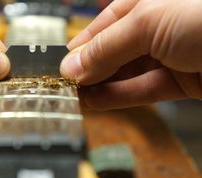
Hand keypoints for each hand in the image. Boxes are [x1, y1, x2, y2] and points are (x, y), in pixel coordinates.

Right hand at [61, 0, 201, 109]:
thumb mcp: (147, 23)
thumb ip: (106, 47)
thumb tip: (73, 65)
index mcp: (146, 2)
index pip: (104, 25)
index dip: (82, 45)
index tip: (63, 64)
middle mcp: (157, 27)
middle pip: (113, 51)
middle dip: (89, 68)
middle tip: (66, 83)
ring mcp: (170, 55)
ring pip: (126, 73)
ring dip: (100, 86)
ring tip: (76, 96)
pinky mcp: (181, 81)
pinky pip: (143, 89)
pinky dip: (119, 97)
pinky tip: (96, 102)